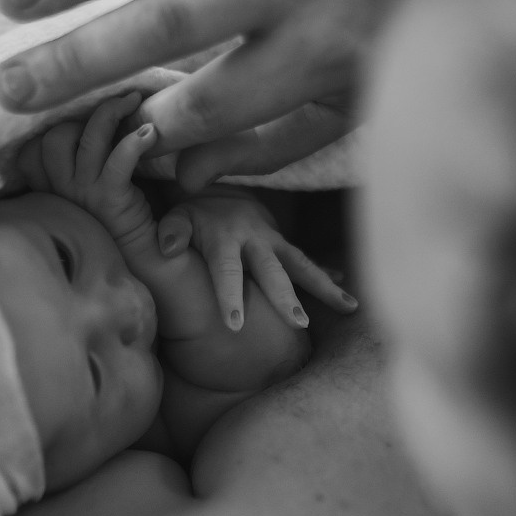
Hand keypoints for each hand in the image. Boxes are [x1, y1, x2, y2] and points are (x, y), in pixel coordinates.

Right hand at [0, 0, 421, 189]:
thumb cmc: (407, 15)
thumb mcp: (362, 94)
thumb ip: (276, 135)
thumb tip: (184, 171)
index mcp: (327, 47)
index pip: (225, 98)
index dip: (167, 125)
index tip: (121, 139)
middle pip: (175, 24)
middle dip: (84, 60)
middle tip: (9, 84)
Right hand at [16, 92, 156, 251]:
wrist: (141, 255)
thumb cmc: (117, 214)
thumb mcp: (87, 188)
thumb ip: (77, 162)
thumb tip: (89, 116)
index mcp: (52, 188)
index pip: (31, 150)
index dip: (52, 128)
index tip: (80, 120)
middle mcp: (63, 190)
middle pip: (54, 138)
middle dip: (82, 114)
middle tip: (114, 105)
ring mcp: (85, 194)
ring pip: (87, 139)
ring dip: (111, 112)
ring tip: (133, 102)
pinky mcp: (112, 198)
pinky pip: (119, 159)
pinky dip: (135, 141)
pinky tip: (150, 133)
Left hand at [157, 190, 357, 332]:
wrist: (223, 189)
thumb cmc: (195, 213)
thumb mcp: (179, 216)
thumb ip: (172, 231)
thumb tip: (167, 248)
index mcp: (225, 239)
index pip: (227, 270)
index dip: (230, 296)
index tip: (235, 326)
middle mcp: (255, 241)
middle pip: (272, 272)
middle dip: (286, 298)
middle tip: (297, 323)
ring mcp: (276, 243)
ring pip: (302, 266)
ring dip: (323, 286)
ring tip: (348, 306)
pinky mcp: (286, 247)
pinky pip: (310, 264)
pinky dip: (328, 279)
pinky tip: (347, 300)